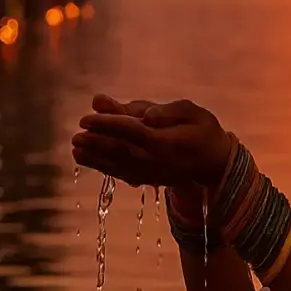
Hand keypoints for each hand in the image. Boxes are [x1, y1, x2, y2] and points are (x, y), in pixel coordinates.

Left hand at [72, 97, 232, 188]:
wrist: (215, 162)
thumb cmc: (203, 130)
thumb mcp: (192, 112)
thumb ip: (168, 112)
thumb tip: (146, 116)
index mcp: (165, 141)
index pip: (130, 132)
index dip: (106, 124)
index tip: (86, 118)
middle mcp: (155, 160)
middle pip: (119, 151)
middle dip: (95, 143)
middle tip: (76, 136)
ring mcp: (150, 173)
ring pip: (117, 166)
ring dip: (94, 158)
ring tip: (76, 150)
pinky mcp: (148, 179)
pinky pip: (122, 174)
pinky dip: (103, 167)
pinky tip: (88, 160)